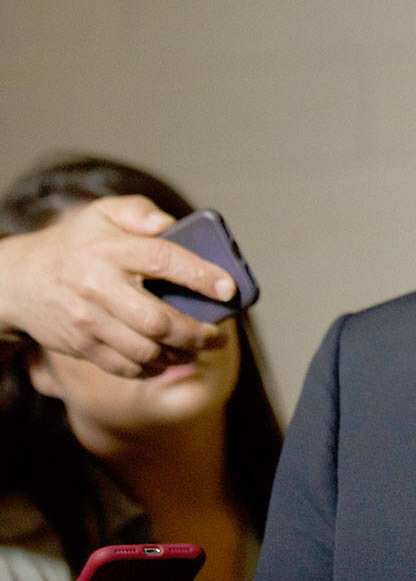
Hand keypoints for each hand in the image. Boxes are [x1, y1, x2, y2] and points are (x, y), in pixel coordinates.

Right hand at [0, 195, 234, 376]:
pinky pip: (124, 366)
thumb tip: (171, 225)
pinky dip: (152, 369)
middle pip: (158, 320)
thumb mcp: (102, 213)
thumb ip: (139, 212)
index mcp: (111, 250)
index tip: (229, 289)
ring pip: (144, 350)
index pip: (164, 261)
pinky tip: (169, 360)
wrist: (19, 280)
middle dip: (197, 333)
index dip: (201, 276)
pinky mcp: (81, 345)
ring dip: (180, 355)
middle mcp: (99, 287)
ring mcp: (89, 320)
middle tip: (220, 336)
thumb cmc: (76, 244)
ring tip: (200, 349)